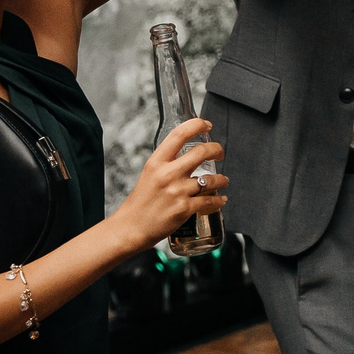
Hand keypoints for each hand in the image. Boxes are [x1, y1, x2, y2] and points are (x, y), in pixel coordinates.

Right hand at [112, 117, 227, 246]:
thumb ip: (166, 164)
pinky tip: (221, 199)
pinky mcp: (184, 209)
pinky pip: (210, 201)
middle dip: (217, 149)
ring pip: (211, 179)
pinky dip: (219, 200)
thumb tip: (187, 155)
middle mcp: (167, 174)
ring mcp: (177, 191)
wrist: (130, 228)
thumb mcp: (149, 175)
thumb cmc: (140, 202)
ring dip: (222, 179)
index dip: (197, 125)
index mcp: (156, 162)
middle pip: (201, 151)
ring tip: (224, 180)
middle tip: (220, 153)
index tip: (206, 125)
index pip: (179, 134)